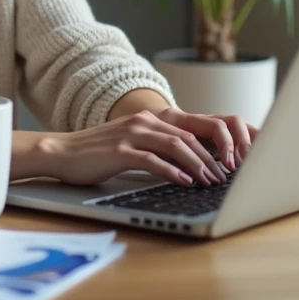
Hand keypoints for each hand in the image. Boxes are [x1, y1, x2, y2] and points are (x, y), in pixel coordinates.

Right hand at [37, 108, 258, 187]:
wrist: (63, 151)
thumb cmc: (99, 152)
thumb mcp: (135, 143)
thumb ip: (160, 145)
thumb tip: (193, 162)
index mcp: (152, 117)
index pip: (195, 125)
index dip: (219, 140)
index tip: (236, 159)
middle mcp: (145, 120)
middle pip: (190, 136)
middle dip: (213, 157)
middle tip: (228, 176)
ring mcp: (132, 133)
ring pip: (177, 146)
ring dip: (198, 165)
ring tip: (211, 181)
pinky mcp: (120, 150)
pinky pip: (153, 159)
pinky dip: (173, 171)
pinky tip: (185, 182)